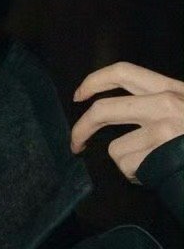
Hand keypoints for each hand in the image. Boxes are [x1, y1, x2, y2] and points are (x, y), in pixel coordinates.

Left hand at [70, 62, 183, 181]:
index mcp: (171, 88)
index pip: (123, 72)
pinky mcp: (159, 157)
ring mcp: (163, 131)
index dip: (93, 82)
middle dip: (81, 129)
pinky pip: (128, 169)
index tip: (79, 95)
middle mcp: (166, 104)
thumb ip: (156, 102)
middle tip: (76, 142)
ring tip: (147, 165)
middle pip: (103, 110)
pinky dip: (135, 176)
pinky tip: (155, 173)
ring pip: (115, 149)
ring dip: (125, 163)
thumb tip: (117, 110)